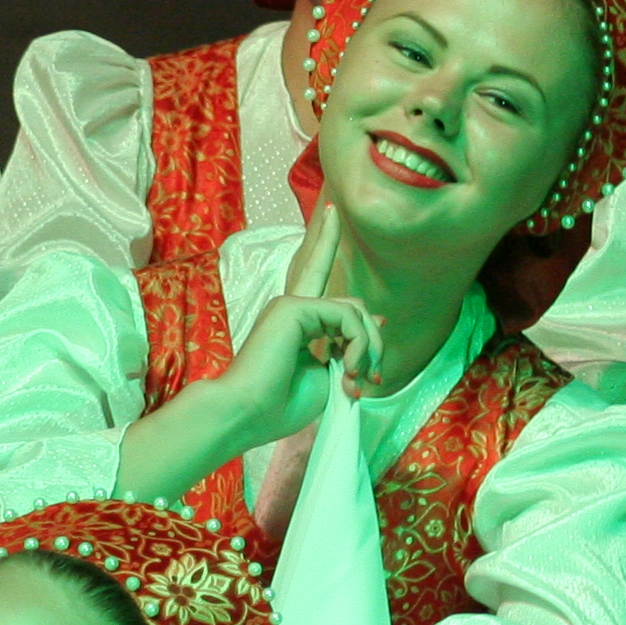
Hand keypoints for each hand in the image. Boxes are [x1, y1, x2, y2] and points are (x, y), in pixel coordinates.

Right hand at [206, 202, 380, 445]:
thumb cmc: (280, 406)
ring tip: (356, 378)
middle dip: (374, 342)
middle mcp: (292, 308)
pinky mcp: (294, 306)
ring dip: (368, 347)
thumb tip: (379, 319)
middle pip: (353, 306)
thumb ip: (350, 347)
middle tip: (370, 379)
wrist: (246, 413)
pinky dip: (358, 343)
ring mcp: (291, 304)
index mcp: (295, 323)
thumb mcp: (327, 376)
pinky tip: (348, 367)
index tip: (332, 211)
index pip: (314, 273)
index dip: (325, 241)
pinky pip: (347, 316)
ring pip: (355, 311)